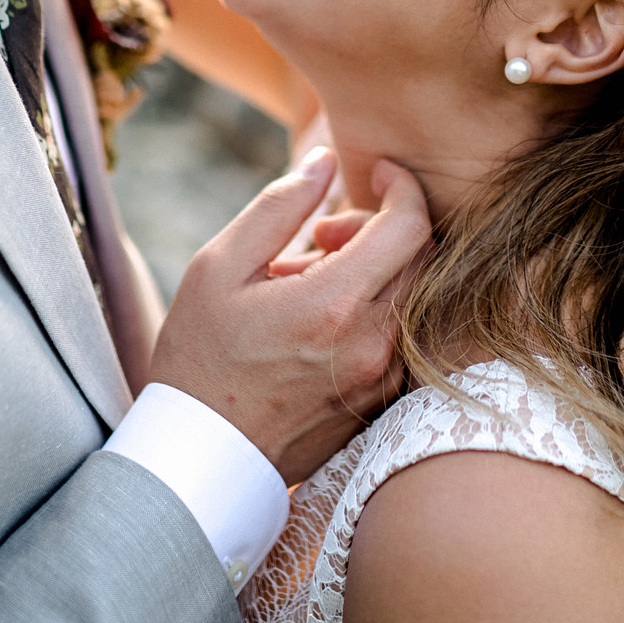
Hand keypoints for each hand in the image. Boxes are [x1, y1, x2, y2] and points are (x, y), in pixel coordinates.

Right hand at [150, 147, 430, 484]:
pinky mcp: (379, 404)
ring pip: (415, 297)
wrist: (200, 461)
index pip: (410, 225)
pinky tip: (322, 317)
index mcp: (334, 306)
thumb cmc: (199, 357)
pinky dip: (376, 309)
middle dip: (385, 226)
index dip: (402, 186)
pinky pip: (402, 336)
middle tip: (325, 233)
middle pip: (423, 257)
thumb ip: (278, 207)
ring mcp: (381, 380)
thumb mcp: (219, 268)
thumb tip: (324, 161)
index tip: (378, 171)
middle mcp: (372, 345)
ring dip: (379, 269)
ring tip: (310, 278)